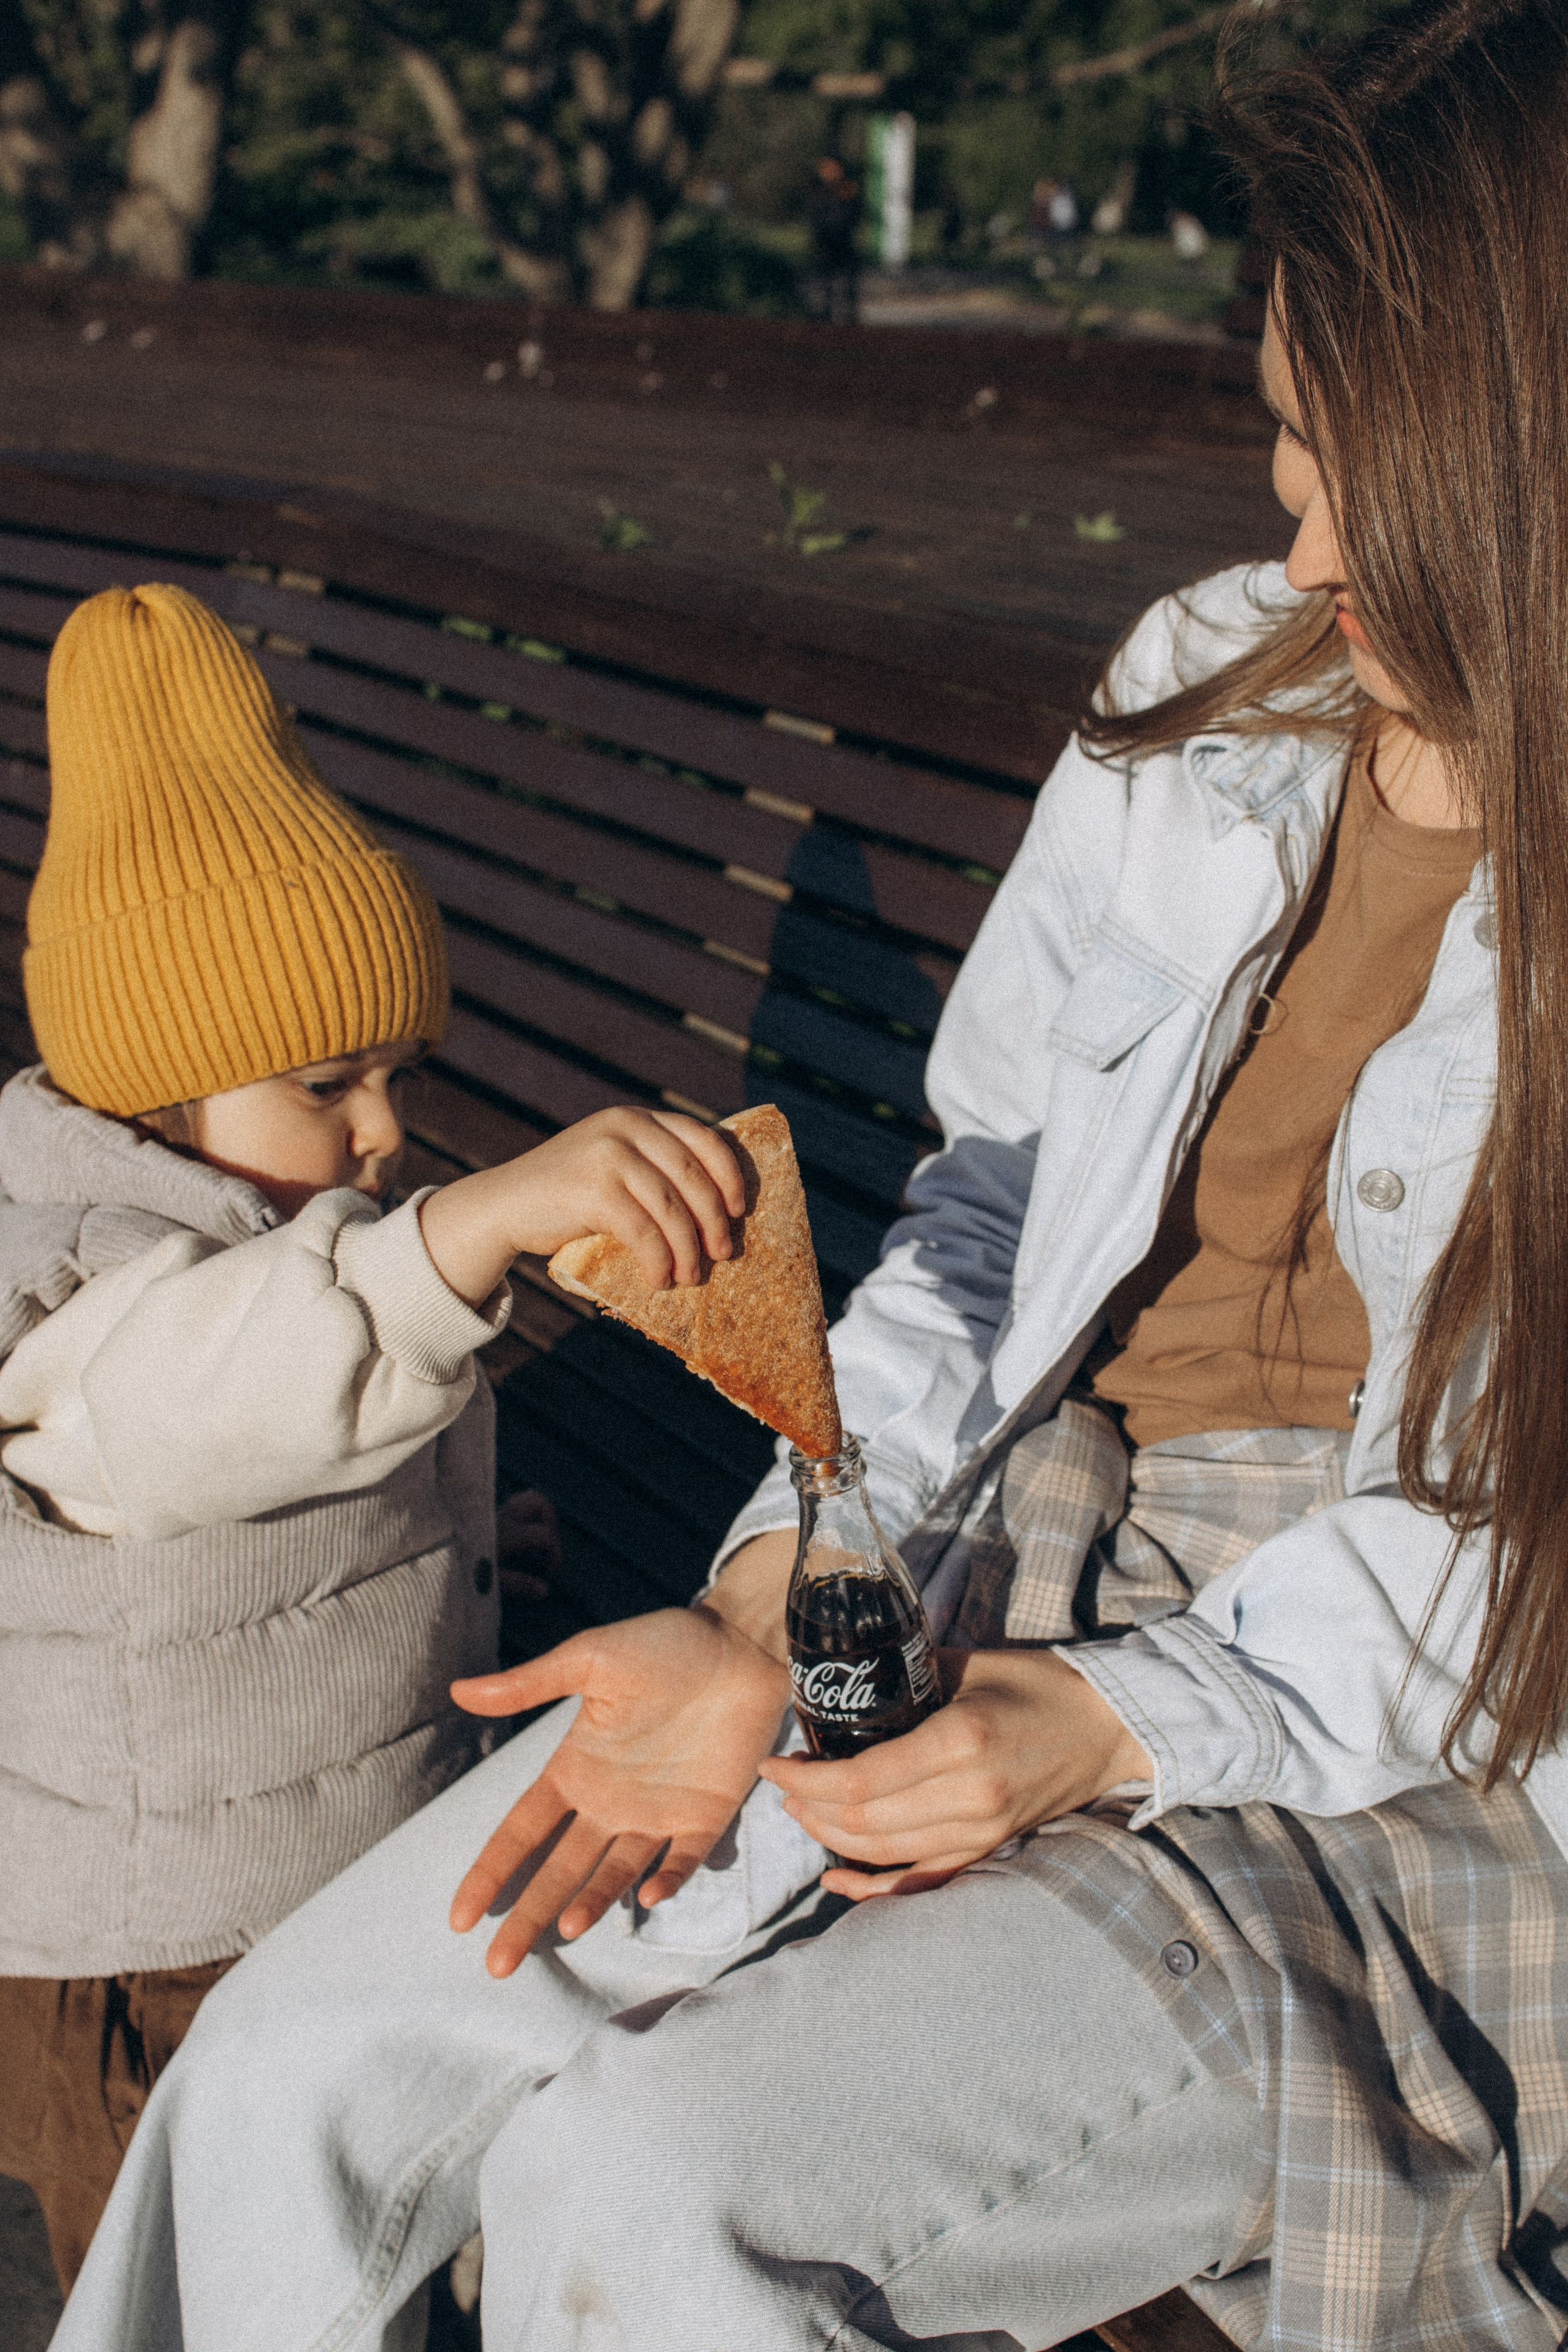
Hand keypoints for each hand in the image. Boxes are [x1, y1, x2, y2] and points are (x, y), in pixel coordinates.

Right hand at [419, 1107, 744, 1306]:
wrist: (506, 1205)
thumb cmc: (572, 1195)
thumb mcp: (617, 1166)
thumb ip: (654, 1169)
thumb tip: (720, 1209)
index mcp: (638, 1118)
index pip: (703, 1139)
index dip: (729, 1176)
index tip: (739, 1211)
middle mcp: (625, 1127)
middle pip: (692, 1177)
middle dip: (713, 1221)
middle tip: (724, 1255)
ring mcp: (607, 1155)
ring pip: (670, 1209)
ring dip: (688, 1250)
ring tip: (690, 1278)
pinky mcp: (592, 1189)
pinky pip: (642, 1232)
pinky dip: (657, 1261)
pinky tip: (658, 1280)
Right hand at [448, 1607, 790, 1975]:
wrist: (741, 1641)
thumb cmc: (665, 1643)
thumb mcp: (591, 1659)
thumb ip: (531, 1684)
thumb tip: (460, 1692)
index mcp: (577, 1767)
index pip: (522, 1830)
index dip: (492, 1871)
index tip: (458, 1917)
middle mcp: (611, 1801)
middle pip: (560, 1868)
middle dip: (528, 1915)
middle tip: (498, 1967)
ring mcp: (659, 1812)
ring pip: (616, 1873)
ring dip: (591, 1901)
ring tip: (567, 1929)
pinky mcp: (707, 1814)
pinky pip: (684, 1859)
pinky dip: (667, 1880)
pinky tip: (646, 1899)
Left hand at [759, 1648, 1151, 1900]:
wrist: (1109, 1726)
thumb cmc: (1038, 1683)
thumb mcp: (968, 1664)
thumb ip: (908, 1675)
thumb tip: (847, 1681)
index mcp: (960, 1741)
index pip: (862, 1780)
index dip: (807, 1780)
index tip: (774, 1765)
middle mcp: (969, 1796)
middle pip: (863, 1822)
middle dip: (809, 1808)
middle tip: (783, 1786)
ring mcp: (981, 1831)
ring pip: (883, 1853)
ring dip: (830, 1839)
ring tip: (802, 1812)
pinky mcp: (989, 1849)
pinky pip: (921, 1882)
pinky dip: (874, 1887)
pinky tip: (838, 1880)